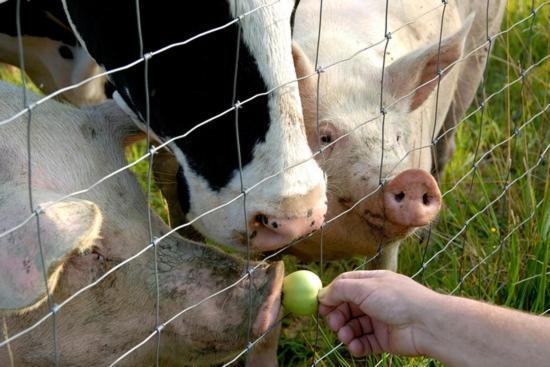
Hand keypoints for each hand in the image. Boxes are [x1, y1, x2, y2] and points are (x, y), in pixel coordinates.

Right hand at [318, 270, 439, 356]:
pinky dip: (357, 346)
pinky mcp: (383, 339)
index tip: (320, 307)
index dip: (331, 296)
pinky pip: (363, 343)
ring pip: (353, 327)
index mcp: (371, 283)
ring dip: (345, 333)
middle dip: (337, 317)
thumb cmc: (397, 299)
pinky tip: (356, 347)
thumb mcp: (364, 288)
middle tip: (334, 324)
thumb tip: (321, 295)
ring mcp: (378, 320)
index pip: (344, 286)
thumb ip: (340, 290)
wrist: (427, 324)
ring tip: (346, 337)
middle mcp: (374, 300)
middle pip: (346, 308)